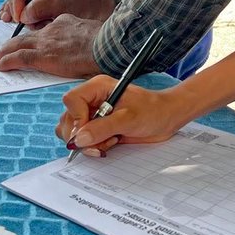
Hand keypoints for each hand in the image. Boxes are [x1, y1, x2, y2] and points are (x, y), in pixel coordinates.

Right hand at [0, 0, 115, 26]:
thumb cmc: (80, 2)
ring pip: (20, 7)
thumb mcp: (58, 4)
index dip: (15, 2)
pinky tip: (24, 25)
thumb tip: (23, 16)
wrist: (96, 9)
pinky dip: (27, 20)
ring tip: (27, 24)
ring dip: (23, 17)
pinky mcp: (41, 7)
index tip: (18, 17)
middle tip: (11, 22)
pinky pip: (27, 13)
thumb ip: (38, 8)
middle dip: (15, 10)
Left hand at [0, 14, 104, 77]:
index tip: (31, 42)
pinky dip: (8, 61)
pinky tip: (1, 65)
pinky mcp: (43, 56)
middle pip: (27, 36)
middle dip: (14, 43)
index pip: (44, 30)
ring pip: (19, 45)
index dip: (35, 37)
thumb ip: (80, 35)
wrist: (103, 46)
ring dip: (6, 51)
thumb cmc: (103, 42)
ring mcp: (46, 43)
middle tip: (4, 49)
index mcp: (63, 22)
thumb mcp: (90, 31)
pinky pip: (20, 58)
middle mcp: (51, 30)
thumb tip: (83, 46)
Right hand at [54, 77, 183, 156]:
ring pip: (73, 132)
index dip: (77, 118)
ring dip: (89, 143)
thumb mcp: (129, 119)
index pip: (72, 100)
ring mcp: (93, 114)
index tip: (88, 132)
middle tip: (100, 144)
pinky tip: (110, 143)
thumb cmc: (153, 110)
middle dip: (82, 136)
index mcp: (97, 87)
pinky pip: (84, 141)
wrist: (166, 118)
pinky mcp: (98, 128)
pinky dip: (94, 146)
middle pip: (68, 119)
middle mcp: (92, 100)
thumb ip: (102, 128)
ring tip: (110, 141)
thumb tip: (78, 139)